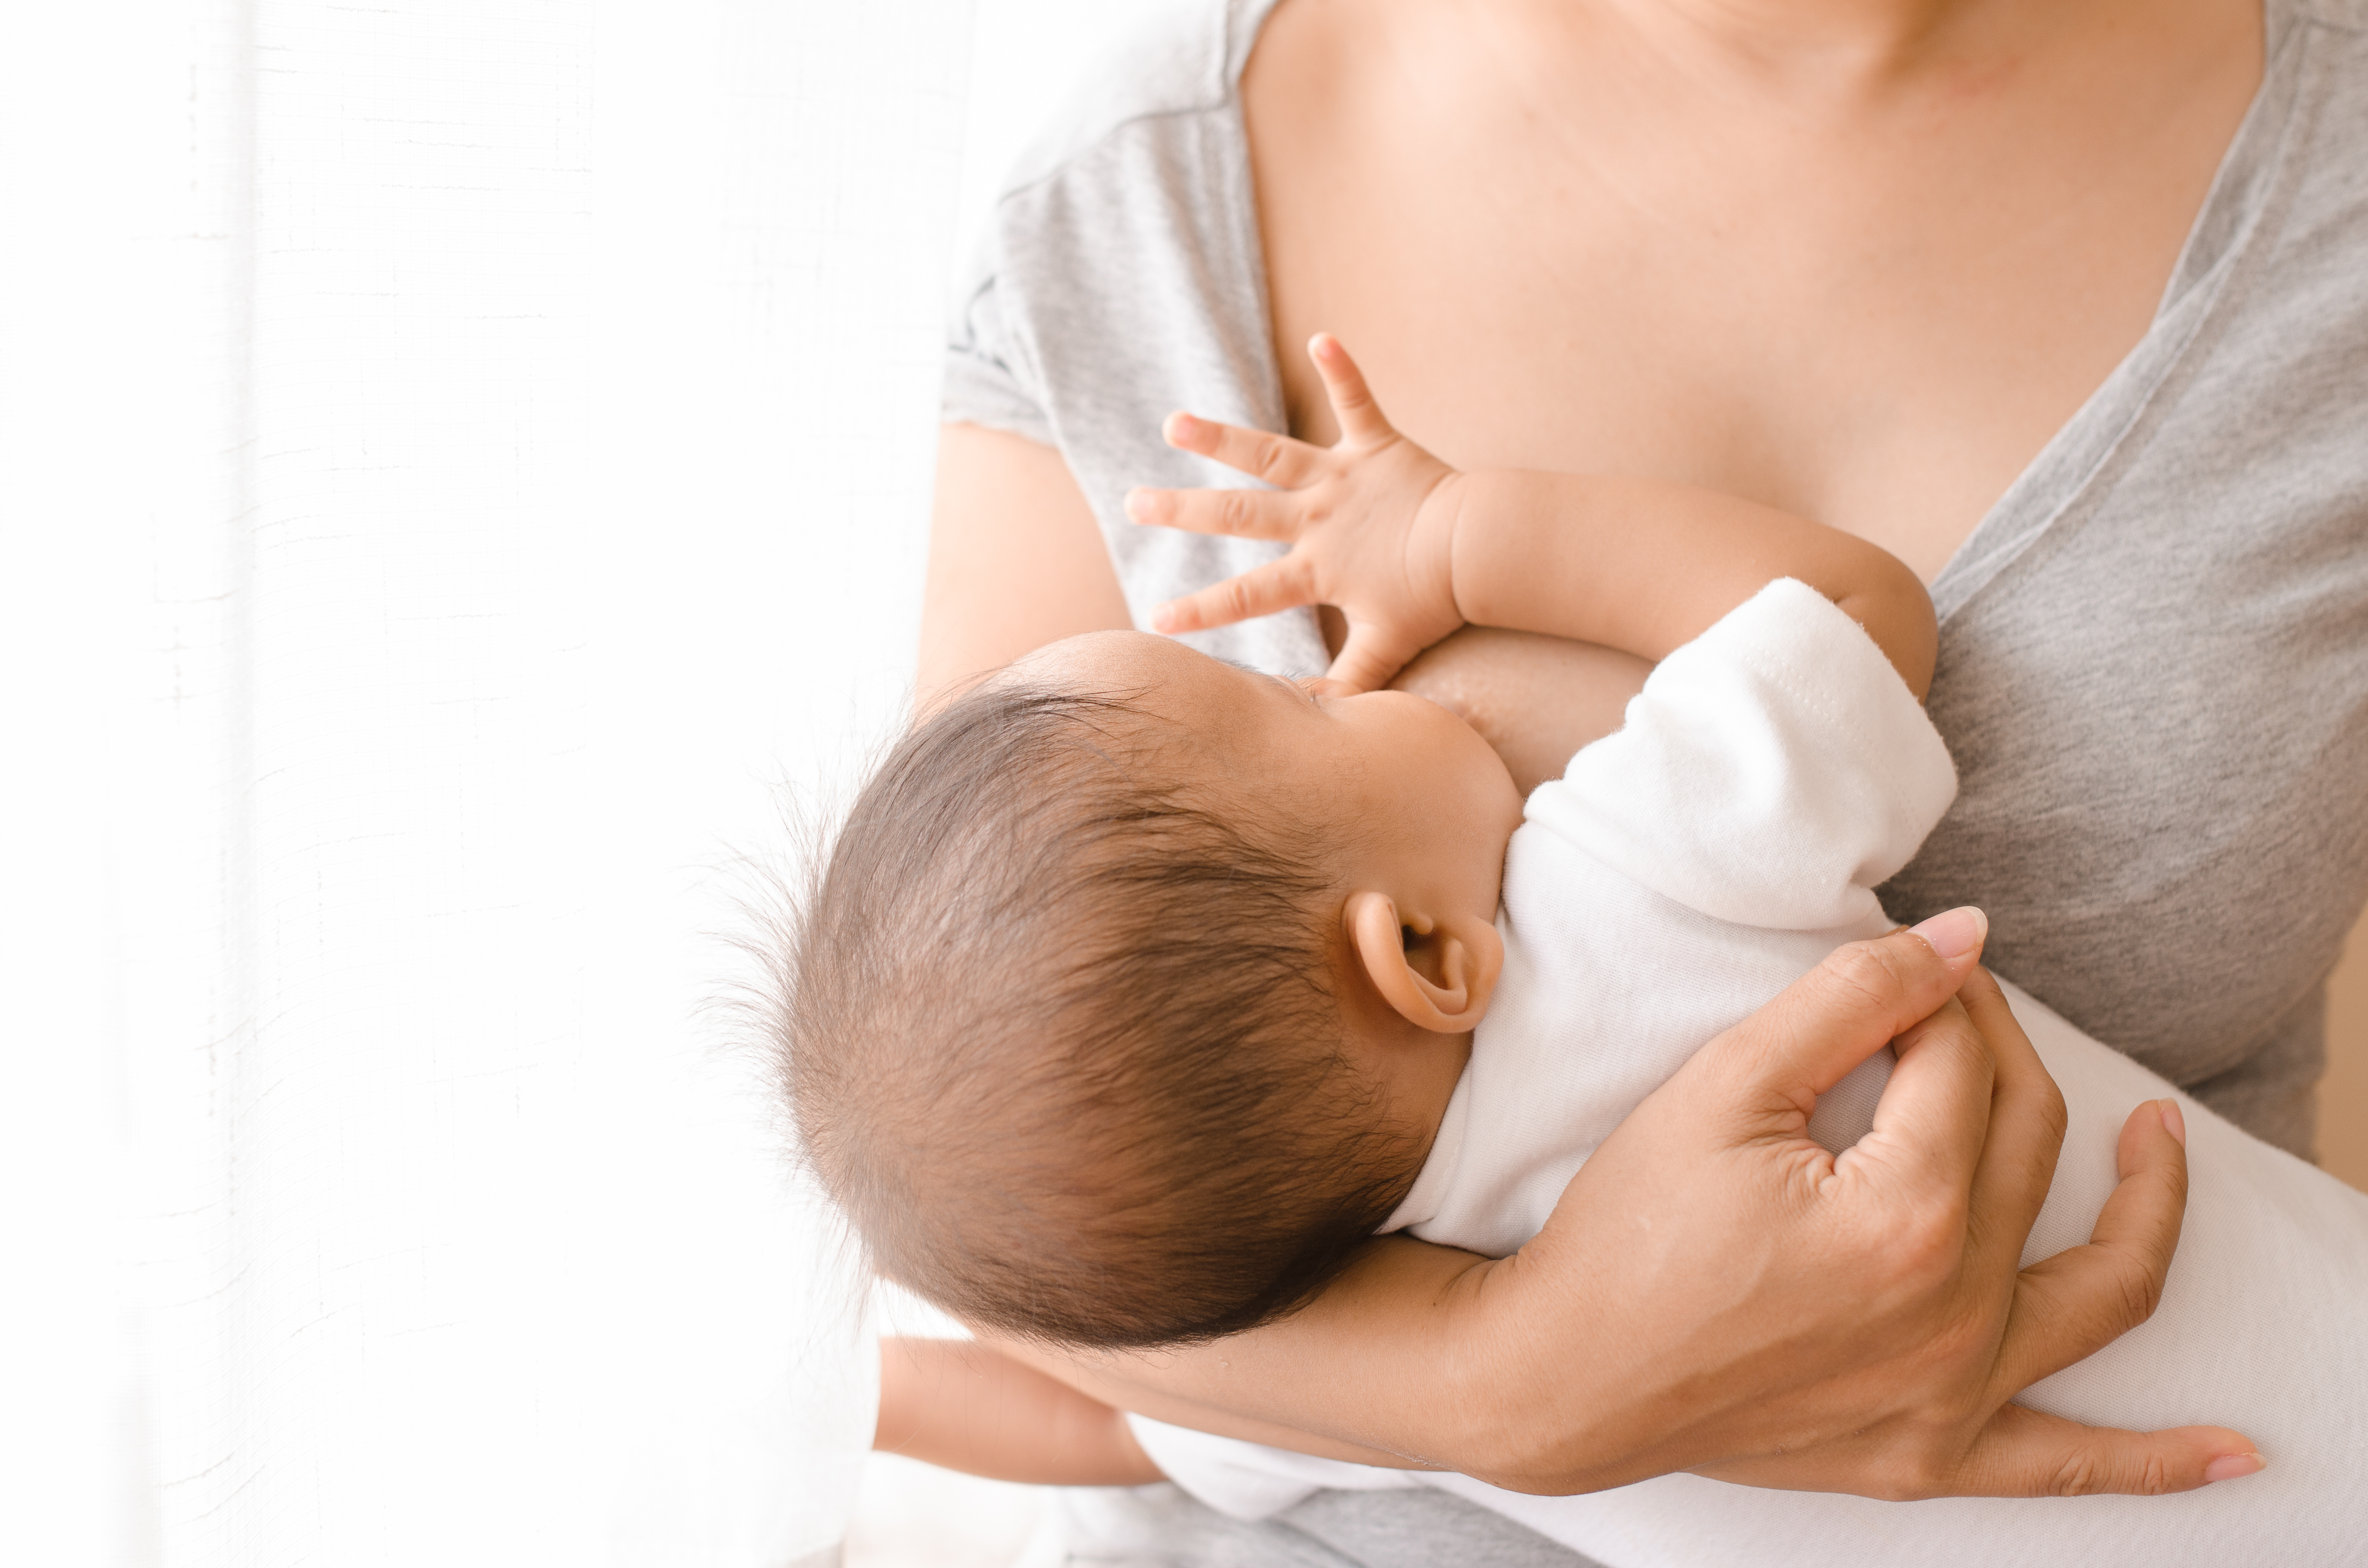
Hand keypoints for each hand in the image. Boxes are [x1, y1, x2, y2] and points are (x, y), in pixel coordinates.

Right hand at [1125, 334, 1466, 691]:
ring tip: (1175, 422)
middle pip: (1238, 514)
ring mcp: (1343, 478)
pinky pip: (1356, 402)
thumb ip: (1344, 687)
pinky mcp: (1377, 445)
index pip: (1246, 594)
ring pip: (1271, 453)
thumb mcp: (1384, 650)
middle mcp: (1318, 518)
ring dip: (1222, 436)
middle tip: (1132, 502)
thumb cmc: (1434, 601)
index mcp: (1316, 568)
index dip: (1200, 611)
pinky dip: (1341, 369)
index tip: (1155, 621)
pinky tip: (1322, 336)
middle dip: (1181, 511)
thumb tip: (1306, 719)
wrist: (1482, 551)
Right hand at [1439, 915, 2254, 1497]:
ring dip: (2150, 1208)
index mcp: (1904, 1211)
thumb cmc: (1627, 1230)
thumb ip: (1851, 1001)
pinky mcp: (1932, 1454)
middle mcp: (1954, 1309)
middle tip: (1947, 1010)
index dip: (1933, 998)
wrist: (1561, 1376)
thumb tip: (1962, 937)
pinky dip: (2158, 1462)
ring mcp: (1953, 1393)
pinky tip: (2232, 1452)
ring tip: (2161, 1141)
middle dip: (1995, 1053)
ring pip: (2102, 1287)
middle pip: (2026, 1143)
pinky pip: (2071, 1460)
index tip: (1900, 969)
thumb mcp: (1722, 1087)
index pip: (1961, 1064)